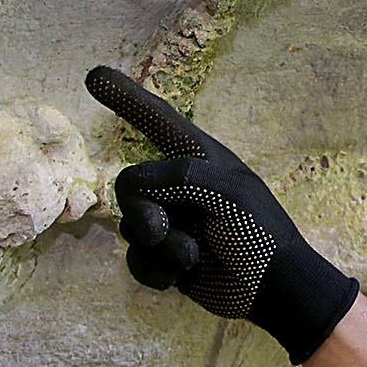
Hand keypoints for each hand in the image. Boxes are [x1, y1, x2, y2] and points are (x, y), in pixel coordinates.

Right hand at [85, 66, 358, 363]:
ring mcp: (171, 222)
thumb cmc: (260, 234)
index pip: (157, 120)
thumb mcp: (228, 194)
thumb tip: (136, 186)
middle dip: (142, 214)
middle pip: (128, 186)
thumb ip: (179, 177)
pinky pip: (135, 260)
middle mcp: (179, 186)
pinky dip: (154, 271)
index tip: (93, 76)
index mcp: (199, 159)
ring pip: (130, 228)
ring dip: (158, 247)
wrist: (272, 290)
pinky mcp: (165, 257)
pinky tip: (180, 277)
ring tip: (192, 256)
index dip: (126, 99)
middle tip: (165, 231)